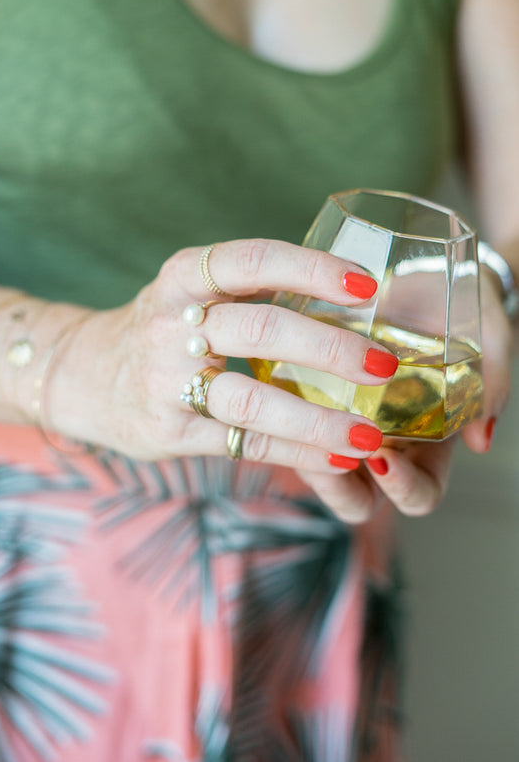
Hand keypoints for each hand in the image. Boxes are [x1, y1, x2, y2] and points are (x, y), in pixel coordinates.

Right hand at [48, 239, 397, 485]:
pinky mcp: (170, 431)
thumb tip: (351, 301)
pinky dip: (297, 452)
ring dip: (319, 419)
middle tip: (384, 365)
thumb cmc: (161, 328)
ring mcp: (166, 382)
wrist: (84, 375)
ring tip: (370, 435)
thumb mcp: (190, 291)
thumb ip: (251, 292)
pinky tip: (337, 460)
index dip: (312, 270)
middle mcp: (171, 324)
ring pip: (252, 399)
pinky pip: (243, 443)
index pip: (254, 261)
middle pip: (261, 330)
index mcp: (184, 277)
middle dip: (330, 349)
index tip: (367, 286)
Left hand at [304, 268, 513, 524]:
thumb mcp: (489, 343)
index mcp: (429, 447)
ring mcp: (344, 420)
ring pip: (314, 464)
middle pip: (356, 498)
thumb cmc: (464, 315)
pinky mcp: (311, 391)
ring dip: (303, 452)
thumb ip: (492, 385)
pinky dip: (282, 409)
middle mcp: (384, 443)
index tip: (383, 458)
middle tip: (332, 453)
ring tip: (296, 419)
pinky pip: (288, 417)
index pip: (419, 494)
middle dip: (340, 487)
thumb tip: (481, 439)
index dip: (403, 488)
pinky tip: (278, 384)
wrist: (427, 272)